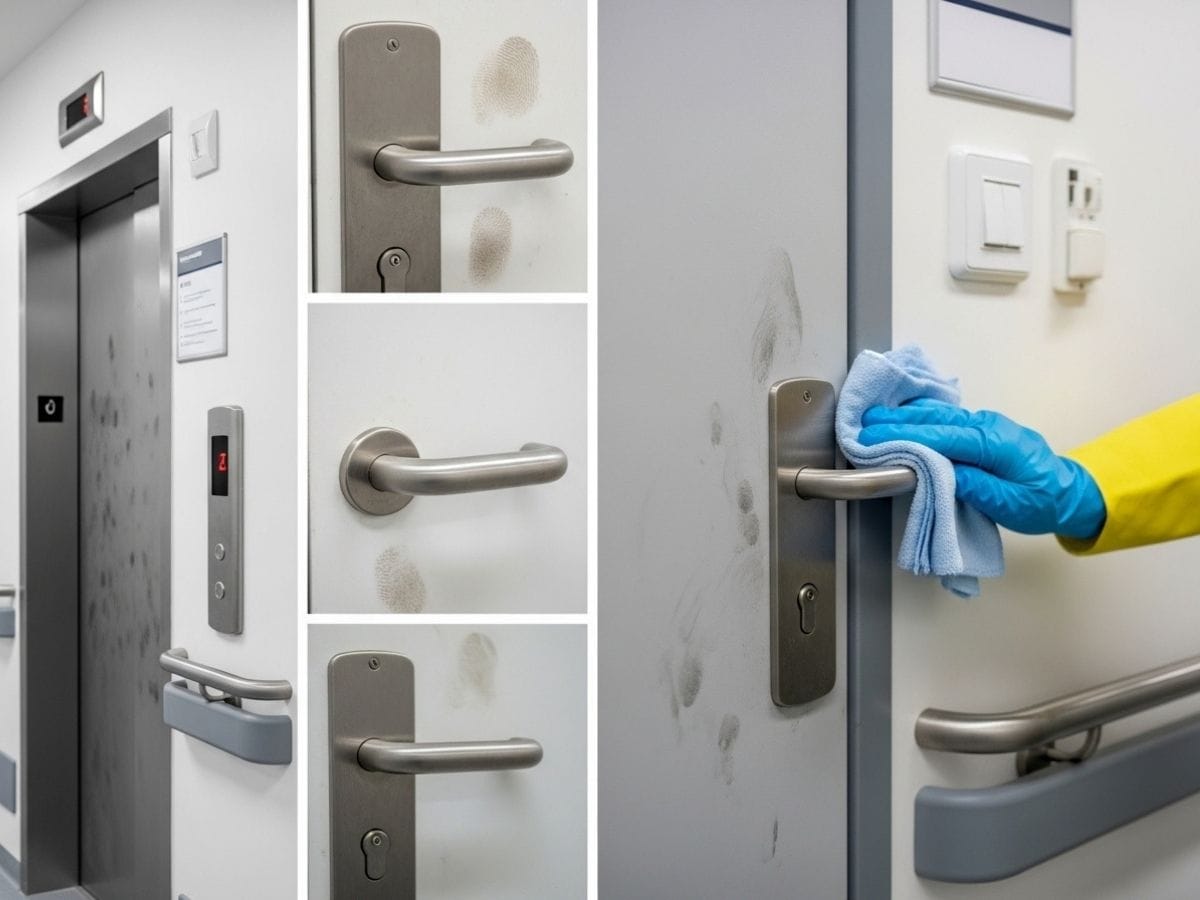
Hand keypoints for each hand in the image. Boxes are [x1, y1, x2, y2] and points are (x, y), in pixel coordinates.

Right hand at [859, 398, 1105, 539]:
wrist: (1071, 493)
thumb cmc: (1042, 502)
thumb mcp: (1009, 503)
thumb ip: (974, 485)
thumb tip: (940, 471)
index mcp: (995, 444)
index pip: (941, 436)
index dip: (905, 436)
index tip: (875, 437)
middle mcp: (988, 426)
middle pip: (935, 419)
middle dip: (897, 421)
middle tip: (864, 424)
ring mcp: (986, 424)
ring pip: (939, 414)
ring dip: (905, 416)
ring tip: (874, 418)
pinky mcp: (982, 429)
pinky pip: (947, 417)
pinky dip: (921, 416)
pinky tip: (903, 414)